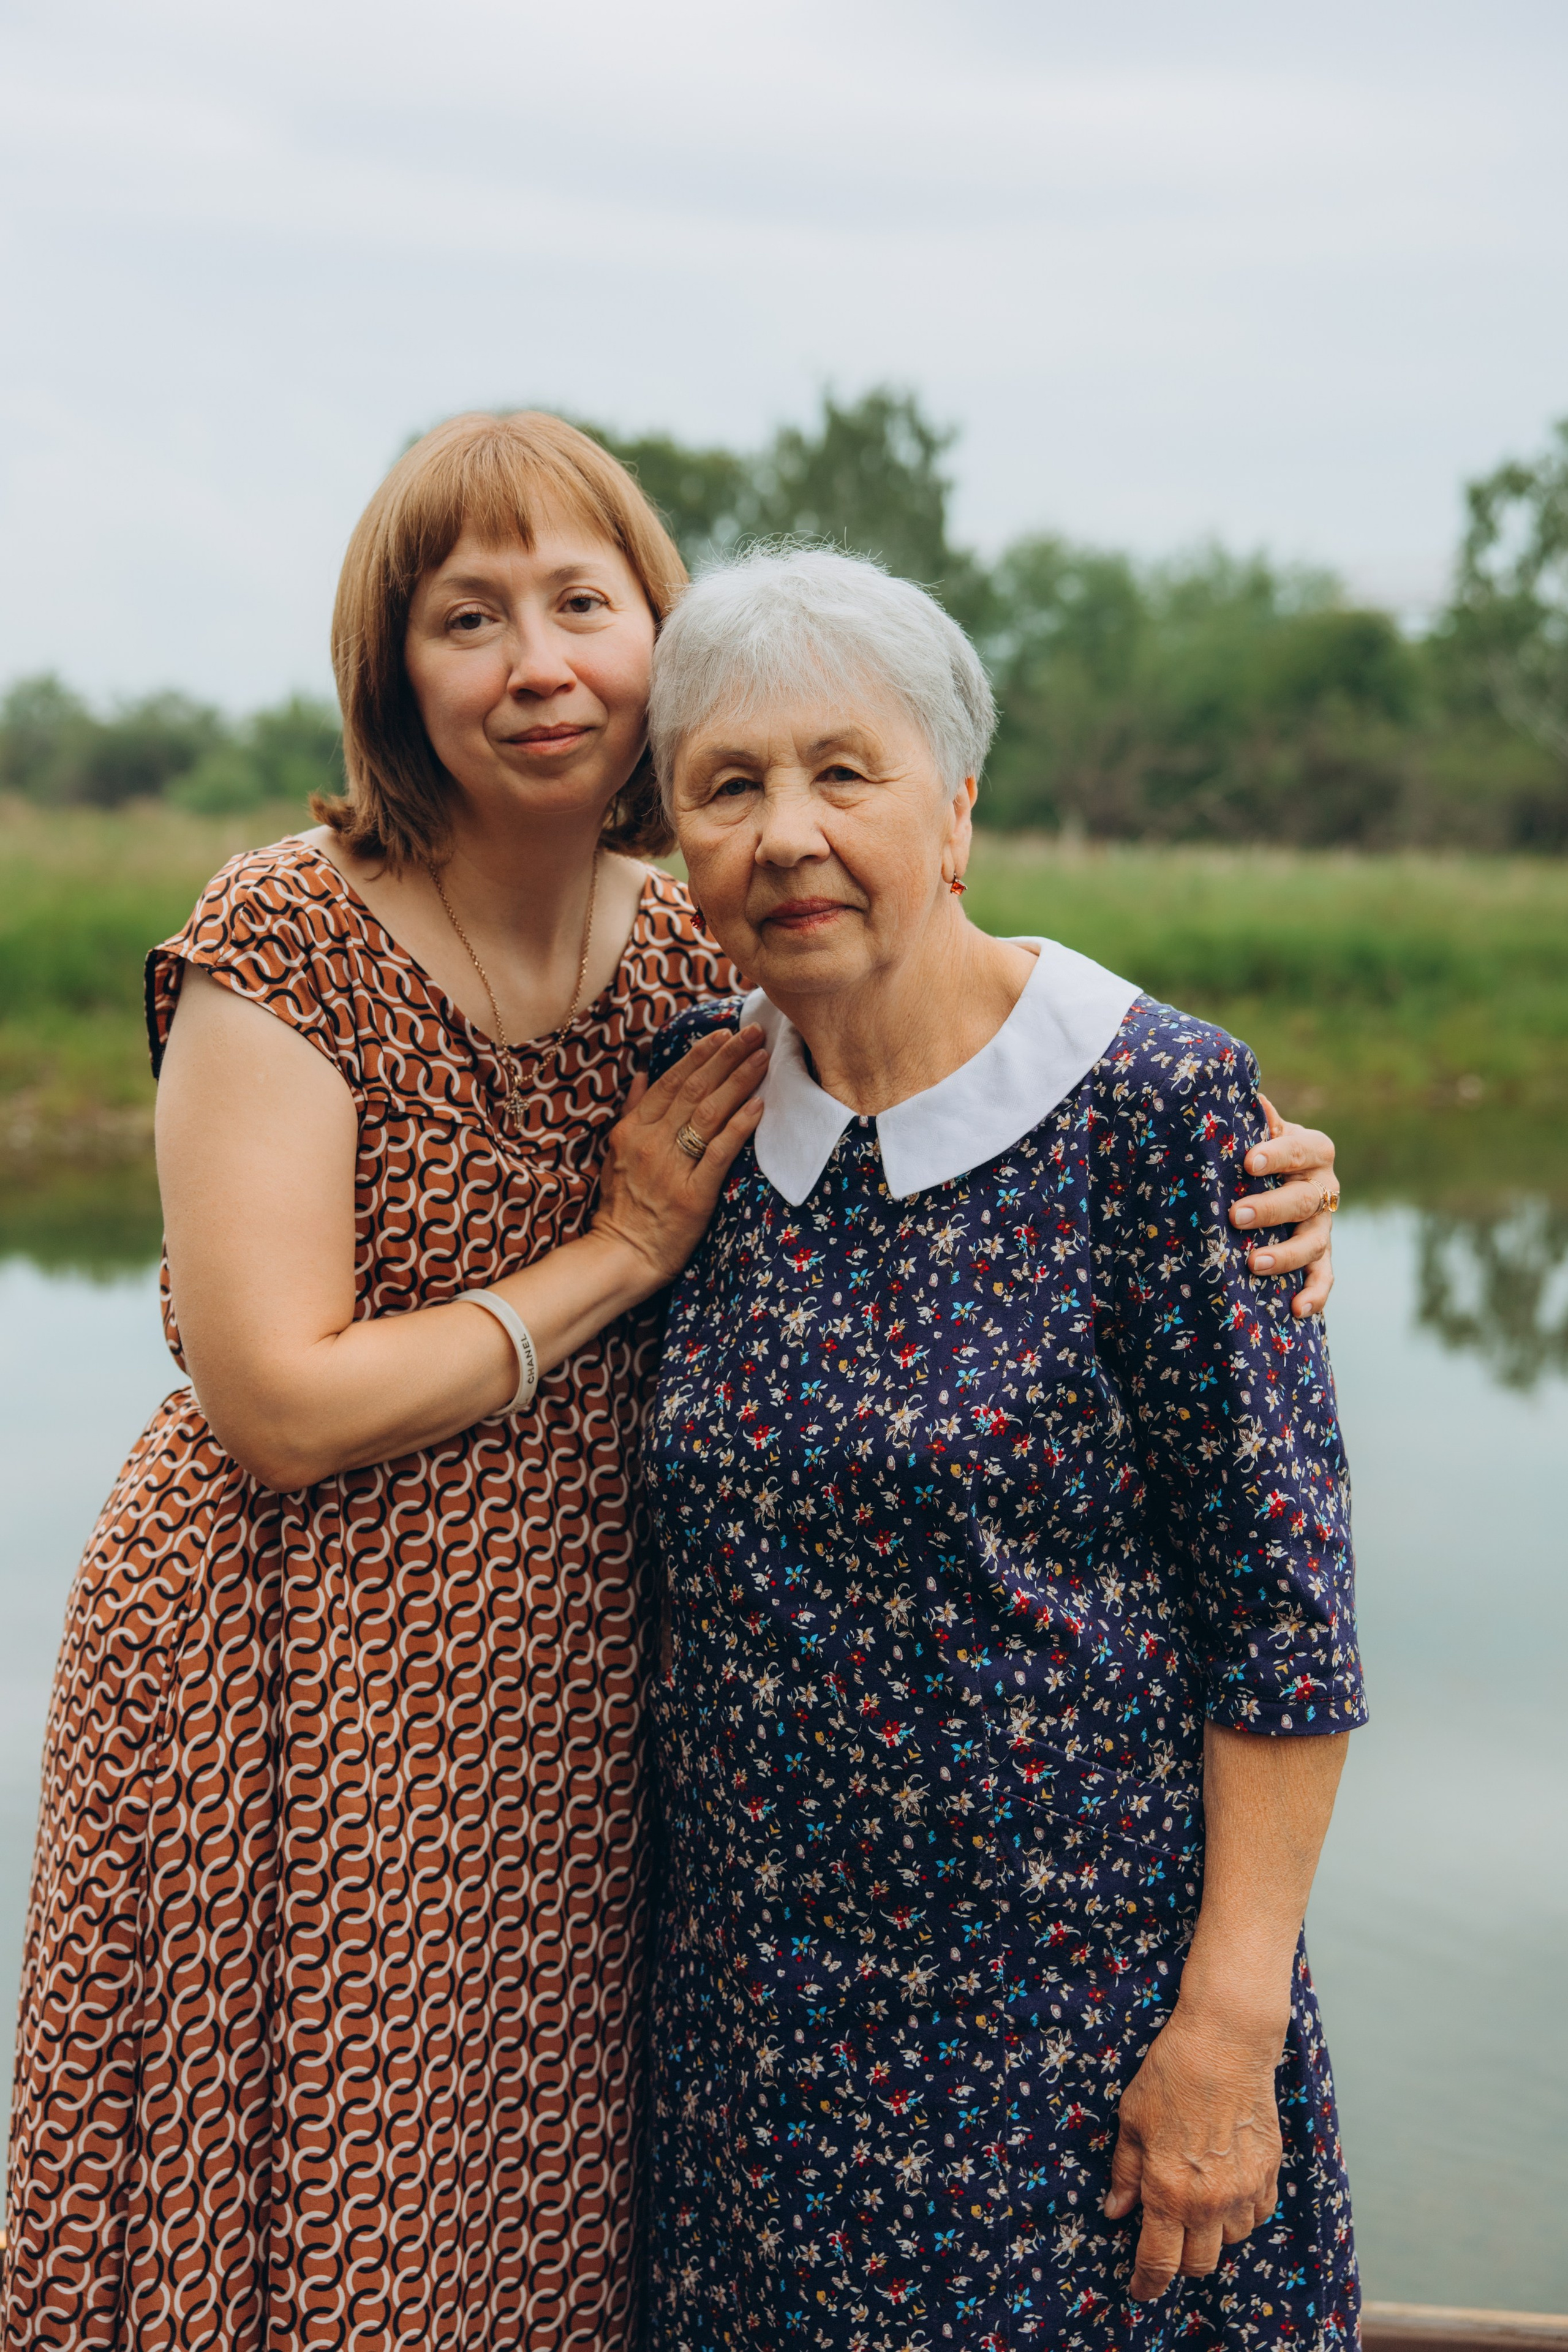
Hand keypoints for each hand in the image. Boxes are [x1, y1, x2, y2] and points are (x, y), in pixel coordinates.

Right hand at [591, 1023, 766, 1290]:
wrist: (621, 1255)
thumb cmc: (623, 1207)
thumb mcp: (615, 1153)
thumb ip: (631, 1111)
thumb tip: (639, 1074)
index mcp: (632, 1130)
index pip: (670, 1082)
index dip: (699, 1055)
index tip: (723, 1034)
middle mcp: (650, 1143)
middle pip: (694, 1090)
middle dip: (726, 1057)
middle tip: (754, 1033)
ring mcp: (671, 1167)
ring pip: (708, 1114)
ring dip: (738, 1081)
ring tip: (762, 1058)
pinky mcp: (692, 1194)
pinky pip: (718, 1153)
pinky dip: (738, 1127)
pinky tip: (758, 1106)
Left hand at [1104, 2003, 1283, 2300]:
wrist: (1225, 2044)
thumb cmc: (1170, 2076)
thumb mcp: (1132, 2121)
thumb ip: (1126, 2173)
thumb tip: (1116, 2212)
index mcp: (1169, 2192)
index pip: (1158, 2262)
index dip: (1146, 2283)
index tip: (1139, 2290)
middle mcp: (1210, 2201)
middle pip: (1199, 2263)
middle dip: (1180, 2261)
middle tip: (1167, 2241)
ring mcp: (1244, 2189)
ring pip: (1231, 2240)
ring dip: (1212, 2233)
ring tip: (1196, 2204)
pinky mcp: (1269, 2172)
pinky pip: (1258, 2214)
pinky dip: (1242, 2213)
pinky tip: (1227, 2189)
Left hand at [1230, 1094, 1338, 1319]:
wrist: (1276, 1176)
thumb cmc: (1255, 1149)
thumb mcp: (1252, 1128)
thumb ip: (1245, 1114)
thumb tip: (1222, 1085)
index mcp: (1312, 1149)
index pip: (1300, 1149)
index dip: (1277, 1154)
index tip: (1249, 1162)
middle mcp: (1324, 1187)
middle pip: (1304, 1200)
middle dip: (1270, 1209)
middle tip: (1235, 1216)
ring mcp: (1324, 1225)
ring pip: (1314, 1243)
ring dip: (1285, 1255)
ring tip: (1254, 1264)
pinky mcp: (1321, 1256)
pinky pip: (1324, 1278)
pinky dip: (1315, 1294)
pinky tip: (1298, 1310)